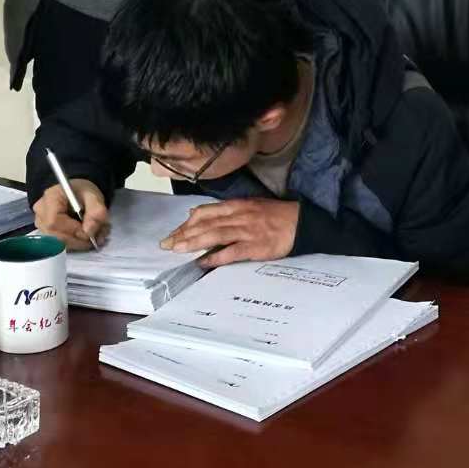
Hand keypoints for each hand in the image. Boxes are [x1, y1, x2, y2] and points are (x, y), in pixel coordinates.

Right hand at [33, 179, 107, 250]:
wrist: (77, 194)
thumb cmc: (83, 192)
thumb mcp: (94, 196)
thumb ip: (96, 211)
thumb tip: (89, 231)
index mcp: (51, 197)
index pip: (54, 221)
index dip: (72, 231)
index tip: (88, 233)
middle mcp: (41, 211)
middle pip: (54, 235)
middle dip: (77, 240)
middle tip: (96, 237)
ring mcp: (40, 223)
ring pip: (57, 243)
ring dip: (77, 244)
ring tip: (94, 235)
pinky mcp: (45, 233)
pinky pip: (58, 245)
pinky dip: (74, 244)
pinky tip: (84, 237)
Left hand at [160, 197, 299, 267]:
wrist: (301, 222)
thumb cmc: (275, 215)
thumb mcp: (249, 206)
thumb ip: (225, 211)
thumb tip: (198, 214)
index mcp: (237, 205)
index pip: (206, 212)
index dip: (187, 223)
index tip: (174, 233)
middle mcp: (239, 216)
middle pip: (206, 224)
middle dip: (184, 234)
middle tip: (167, 244)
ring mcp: (247, 231)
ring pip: (215, 235)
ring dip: (194, 242)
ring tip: (178, 249)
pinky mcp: (256, 246)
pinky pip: (233, 251)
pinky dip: (217, 257)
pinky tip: (204, 262)